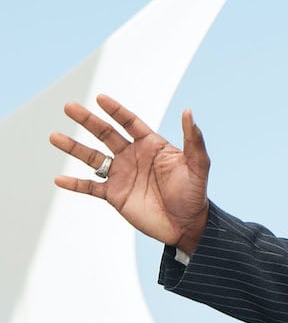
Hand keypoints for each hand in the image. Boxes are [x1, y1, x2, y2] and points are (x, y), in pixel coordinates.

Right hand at [49, 94, 210, 254]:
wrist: (187, 224)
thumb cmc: (195, 193)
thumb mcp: (198, 164)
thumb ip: (193, 139)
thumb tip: (188, 111)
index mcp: (152, 145)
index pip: (130, 122)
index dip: (115, 110)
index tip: (100, 98)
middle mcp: (133, 156)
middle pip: (106, 134)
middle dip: (88, 120)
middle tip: (69, 106)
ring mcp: (122, 175)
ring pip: (92, 157)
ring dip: (74, 147)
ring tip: (54, 136)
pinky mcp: (114, 195)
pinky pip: (90, 187)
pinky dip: (75, 184)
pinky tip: (59, 179)